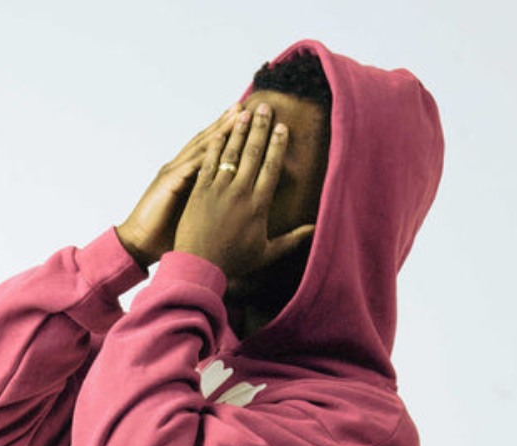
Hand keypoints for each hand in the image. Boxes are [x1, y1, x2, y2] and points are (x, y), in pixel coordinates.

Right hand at [116, 105, 241, 268]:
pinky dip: (207, 152)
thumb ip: (206, 203)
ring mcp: (173, 173)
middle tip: (247, 106)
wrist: (138, 244)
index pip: (210, 149)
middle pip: (207, 140)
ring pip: (201, 146)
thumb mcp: (192, 215)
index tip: (248, 122)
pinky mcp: (168, 183)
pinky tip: (221, 140)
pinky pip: (191, 164)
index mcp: (186, 175)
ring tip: (239, 114)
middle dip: (227, 123)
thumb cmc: (166, 236)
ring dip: (221, 129)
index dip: (228, 134)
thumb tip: (231, 204)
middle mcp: (179, 168)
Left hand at [173, 105, 314, 277]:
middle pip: (253, 153)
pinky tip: (220, 131)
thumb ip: (292, 240)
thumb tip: (316, 230)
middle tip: (265, 107)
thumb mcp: (266, 253)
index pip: (272, 168)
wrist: (200, 267)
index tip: (282, 128)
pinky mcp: (200, 190)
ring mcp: (218, 190)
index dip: (277, 146)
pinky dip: (215, 145)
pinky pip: (209, 161)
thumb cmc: (233, 262)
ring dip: (239, 130)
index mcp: (258, 206)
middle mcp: (240, 192)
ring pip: (231, 153)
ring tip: (244, 111)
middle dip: (260, 128)